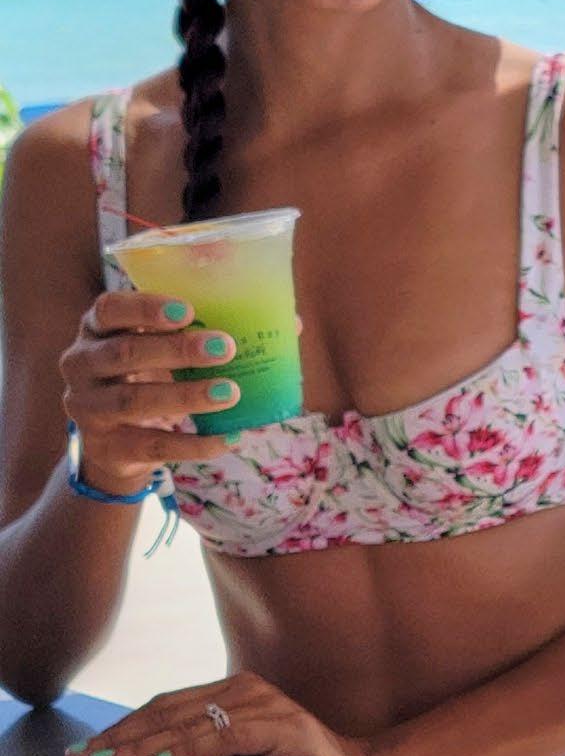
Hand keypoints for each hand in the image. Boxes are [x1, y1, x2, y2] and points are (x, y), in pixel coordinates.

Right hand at [59, 292, 242, 491]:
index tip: (188, 311)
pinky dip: (194, 443)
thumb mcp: (163, 351)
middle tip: (225, 348)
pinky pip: (152, 445)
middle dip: (176, 350)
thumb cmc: (149, 379)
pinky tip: (229, 438)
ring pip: (134, 401)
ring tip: (231, 392)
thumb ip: (209, 331)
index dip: (144, 308)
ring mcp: (88, 408)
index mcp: (96, 329)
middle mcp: (81, 365)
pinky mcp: (107, 448)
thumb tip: (292, 325)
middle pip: (123, 353)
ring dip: (186, 396)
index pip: (108, 309)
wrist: (116, 445)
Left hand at [66, 673, 367, 755]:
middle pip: (167, 712)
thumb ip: (206, 746)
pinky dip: (188, 751)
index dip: (124, 727)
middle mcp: (244, 687)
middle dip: (120, 737)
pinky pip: (222, 738)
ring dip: (141, 746)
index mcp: (232, 689)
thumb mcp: (242, 751)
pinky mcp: (277, 725)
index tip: (89, 748)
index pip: (165, 706)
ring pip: (187, 724)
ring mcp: (262, 703)